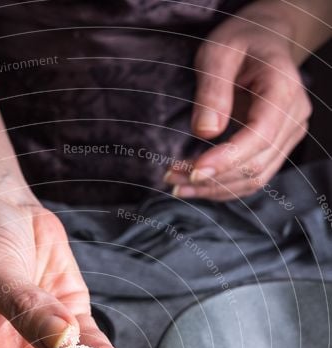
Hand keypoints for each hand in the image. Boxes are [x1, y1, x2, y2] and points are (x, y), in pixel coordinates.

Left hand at [165, 4, 311, 199]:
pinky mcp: (277, 147)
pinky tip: (195, 186)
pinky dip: (223, 186)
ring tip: (177, 185)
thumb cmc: (240, 41)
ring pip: (255, 178)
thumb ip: (212, 89)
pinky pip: (252, 177)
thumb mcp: (218, 52)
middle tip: (171, 177)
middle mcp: (293, 117)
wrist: (263, 41)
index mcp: (283, 89)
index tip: (194, 171)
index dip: (228, 158)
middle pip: (256, 163)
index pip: (260, 135)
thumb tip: (205, 132)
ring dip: (215, 189)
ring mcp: (289, 135)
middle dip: (213, 178)